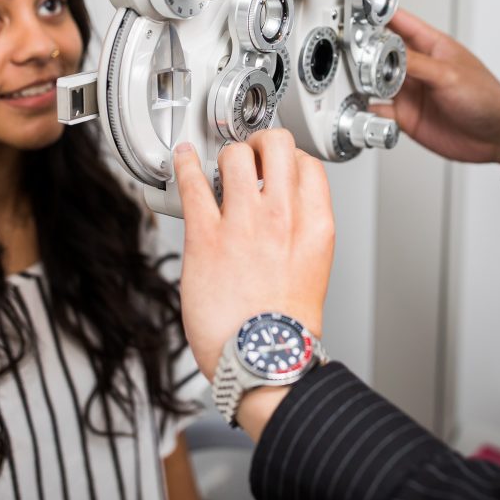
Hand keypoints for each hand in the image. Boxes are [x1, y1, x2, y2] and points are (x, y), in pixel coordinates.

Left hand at [173, 129, 333, 382]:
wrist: (264, 357)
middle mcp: (283, 215)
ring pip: (235, 154)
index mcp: (315, 224)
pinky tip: (184, 160)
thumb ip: (301, 233)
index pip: (308, 163)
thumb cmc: (285, 325)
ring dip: (226, 154)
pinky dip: (186, 164)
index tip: (276, 161)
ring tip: (219, 162)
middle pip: (276, 144)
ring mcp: (244, 222)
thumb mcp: (313, 268)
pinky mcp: (206, 236)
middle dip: (260, 142)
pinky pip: (193, 183)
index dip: (289, 157)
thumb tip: (285, 214)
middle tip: (249, 152)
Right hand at [369, 9, 499, 173]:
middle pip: (381, 52)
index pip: (399, 22)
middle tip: (352, 54)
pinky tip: (366, 109)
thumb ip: (415, 64)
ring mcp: (411, 91)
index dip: (378, 14)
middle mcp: (418, 67)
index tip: (358, 12)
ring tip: (356, 82)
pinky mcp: (406, 116)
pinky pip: (379, 111)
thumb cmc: (488, 99)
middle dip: (365, 51)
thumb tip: (384, 53)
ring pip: (376, 81)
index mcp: (432, 46)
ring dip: (365, 82)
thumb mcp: (449, 75)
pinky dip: (369, 110)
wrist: (498, 137)